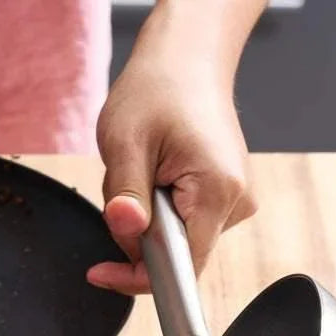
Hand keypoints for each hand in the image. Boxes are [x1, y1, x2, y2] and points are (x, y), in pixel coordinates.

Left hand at [88, 32, 253, 293]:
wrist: (188, 58)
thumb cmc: (158, 89)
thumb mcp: (125, 140)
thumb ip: (125, 195)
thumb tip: (127, 235)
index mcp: (216, 192)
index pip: (179, 269)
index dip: (136, 277)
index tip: (100, 273)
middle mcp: (235, 203)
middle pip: (175, 256)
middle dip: (137, 236)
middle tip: (123, 187)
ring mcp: (234, 203)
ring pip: (176, 242)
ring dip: (146, 220)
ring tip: (144, 170)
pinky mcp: (225, 199)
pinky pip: (183, 225)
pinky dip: (160, 211)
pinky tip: (158, 174)